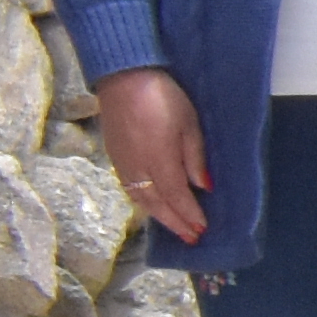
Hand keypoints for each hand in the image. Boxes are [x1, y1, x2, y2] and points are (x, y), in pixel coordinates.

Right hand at [93, 68, 205, 245]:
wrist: (123, 78)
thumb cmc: (163, 97)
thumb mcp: (189, 124)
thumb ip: (194, 157)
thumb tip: (203, 187)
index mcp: (159, 158)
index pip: (176, 195)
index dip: (188, 214)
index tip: (201, 229)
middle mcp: (137, 166)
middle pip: (156, 203)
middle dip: (175, 222)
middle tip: (191, 238)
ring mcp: (122, 162)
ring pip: (140, 198)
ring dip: (158, 216)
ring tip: (175, 227)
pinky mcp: (114, 156)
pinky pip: (129, 187)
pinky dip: (143, 202)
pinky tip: (152, 206)